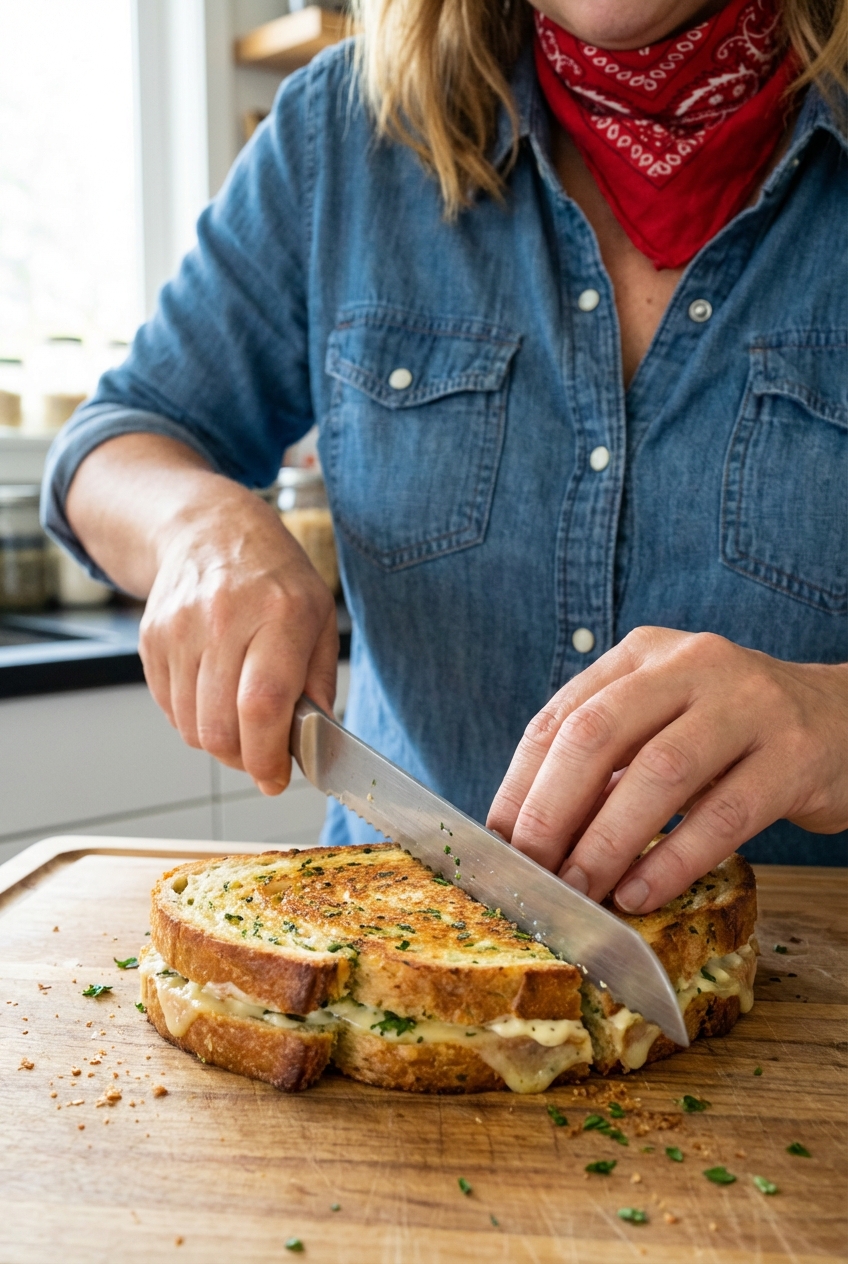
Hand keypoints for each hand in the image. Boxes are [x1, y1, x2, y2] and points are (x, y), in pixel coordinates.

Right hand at [140, 483, 336, 795]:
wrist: (210, 529)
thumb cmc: (275, 578)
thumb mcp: (320, 618)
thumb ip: (320, 682)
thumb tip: (313, 743)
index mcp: (280, 614)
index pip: (263, 705)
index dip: (267, 756)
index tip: (276, 779)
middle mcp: (225, 619)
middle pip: (221, 727)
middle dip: (244, 760)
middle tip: (262, 756)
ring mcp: (181, 628)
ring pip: (191, 727)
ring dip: (218, 742)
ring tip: (240, 720)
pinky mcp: (152, 639)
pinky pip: (169, 709)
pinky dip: (193, 720)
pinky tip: (214, 695)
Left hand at [487, 627, 847, 912]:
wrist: (844, 722)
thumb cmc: (731, 734)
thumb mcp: (662, 726)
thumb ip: (606, 767)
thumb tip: (529, 838)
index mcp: (642, 655)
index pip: (562, 717)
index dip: (522, 783)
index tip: (497, 841)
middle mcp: (691, 664)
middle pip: (598, 735)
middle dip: (552, 810)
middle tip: (530, 870)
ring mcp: (746, 704)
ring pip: (658, 773)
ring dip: (608, 841)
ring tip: (580, 890)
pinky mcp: (793, 754)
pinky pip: (723, 813)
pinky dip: (674, 858)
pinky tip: (642, 892)